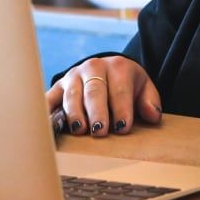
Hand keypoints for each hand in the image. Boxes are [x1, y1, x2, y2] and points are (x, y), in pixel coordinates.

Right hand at [45, 56, 162, 136]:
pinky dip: (47, 110)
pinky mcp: (58, 86)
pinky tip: (47, 123)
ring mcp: (73, 76)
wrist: (106, 69)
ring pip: (72, 95)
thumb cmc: (127, 84)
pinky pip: (49, 97)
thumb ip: (150, 102)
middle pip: (94, 91)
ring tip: (80, 130)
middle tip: (100, 132)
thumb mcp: (144, 88)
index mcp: (118, 67)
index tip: (122, 128)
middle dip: (97, 112)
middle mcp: (93, 67)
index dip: (122, 109)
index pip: (120, 90)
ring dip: (75, 113)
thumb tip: (152, 115)